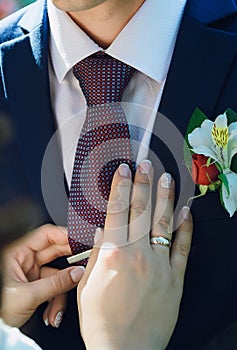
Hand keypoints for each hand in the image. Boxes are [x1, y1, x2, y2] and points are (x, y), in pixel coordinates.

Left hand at [1, 224, 84, 327]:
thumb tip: (78, 273)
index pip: (47, 235)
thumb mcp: (28, 295)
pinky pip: (53, 286)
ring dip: (61, 291)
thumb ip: (56, 283)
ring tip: (58, 308)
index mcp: (18, 252)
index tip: (83, 242)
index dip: (67, 236)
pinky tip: (52, 313)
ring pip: (57, 273)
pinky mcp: (34, 286)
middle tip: (85, 266)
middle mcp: (24, 259)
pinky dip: (56, 300)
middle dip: (70, 264)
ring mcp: (30, 272)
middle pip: (56, 252)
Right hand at [78, 161, 192, 349]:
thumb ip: (97, 253)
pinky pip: (182, 248)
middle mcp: (139, 255)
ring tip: (166, 178)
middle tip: (146, 164)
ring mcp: (160, 266)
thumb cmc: (101, 321)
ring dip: (165, 198)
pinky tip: (186, 211)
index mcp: (114, 255)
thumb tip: (103, 228)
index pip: (117, 211)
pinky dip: (185, 228)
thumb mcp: (88, 285)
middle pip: (141, 211)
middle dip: (143, 183)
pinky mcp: (175, 279)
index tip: (124, 170)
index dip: (120, 187)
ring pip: (164, 223)